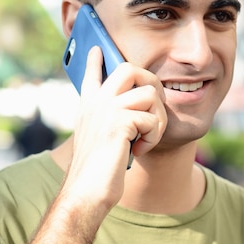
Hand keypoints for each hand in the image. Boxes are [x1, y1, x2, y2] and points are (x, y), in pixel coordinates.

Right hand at [61, 46, 166, 222]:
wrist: (86, 193)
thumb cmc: (97, 173)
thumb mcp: (99, 141)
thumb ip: (110, 123)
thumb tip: (132, 115)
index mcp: (89, 106)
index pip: (91, 75)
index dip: (96, 61)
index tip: (97, 49)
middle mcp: (96, 103)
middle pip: (129, 69)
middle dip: (152, 82)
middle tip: (155, 107)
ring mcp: (106, 110)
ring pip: (150, 93)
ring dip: (157, 119)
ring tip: (145, 138)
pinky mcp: (119, 123)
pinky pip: (152, 119)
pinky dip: (153, 137)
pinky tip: (139, 150)